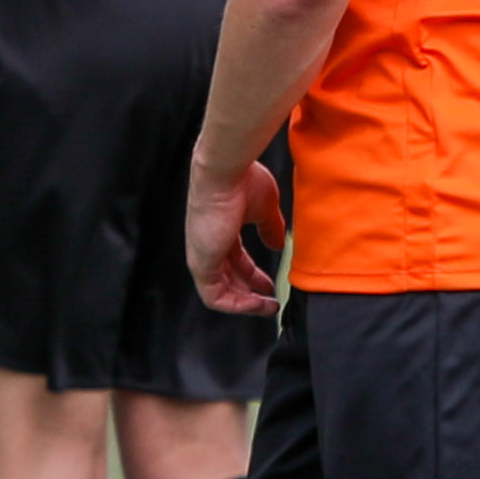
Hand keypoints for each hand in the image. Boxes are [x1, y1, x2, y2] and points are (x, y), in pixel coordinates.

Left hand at [187, 156, 288, 313]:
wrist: (226, 170)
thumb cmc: (242, 180)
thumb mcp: (265, 209)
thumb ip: (270, 228)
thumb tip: (278, 245)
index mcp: (220, 228)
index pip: (234, 260)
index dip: (253, 275)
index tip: (271, 285)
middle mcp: (208, 243)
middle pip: (227, 278)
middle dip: (250, 293)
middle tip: (270, 302)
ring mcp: (202, 253)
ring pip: (219, 291)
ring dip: (245, 303)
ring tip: (267, 308)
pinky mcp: (201, 263)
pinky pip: (214, 296)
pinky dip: (236, 305)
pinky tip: (256, 305)